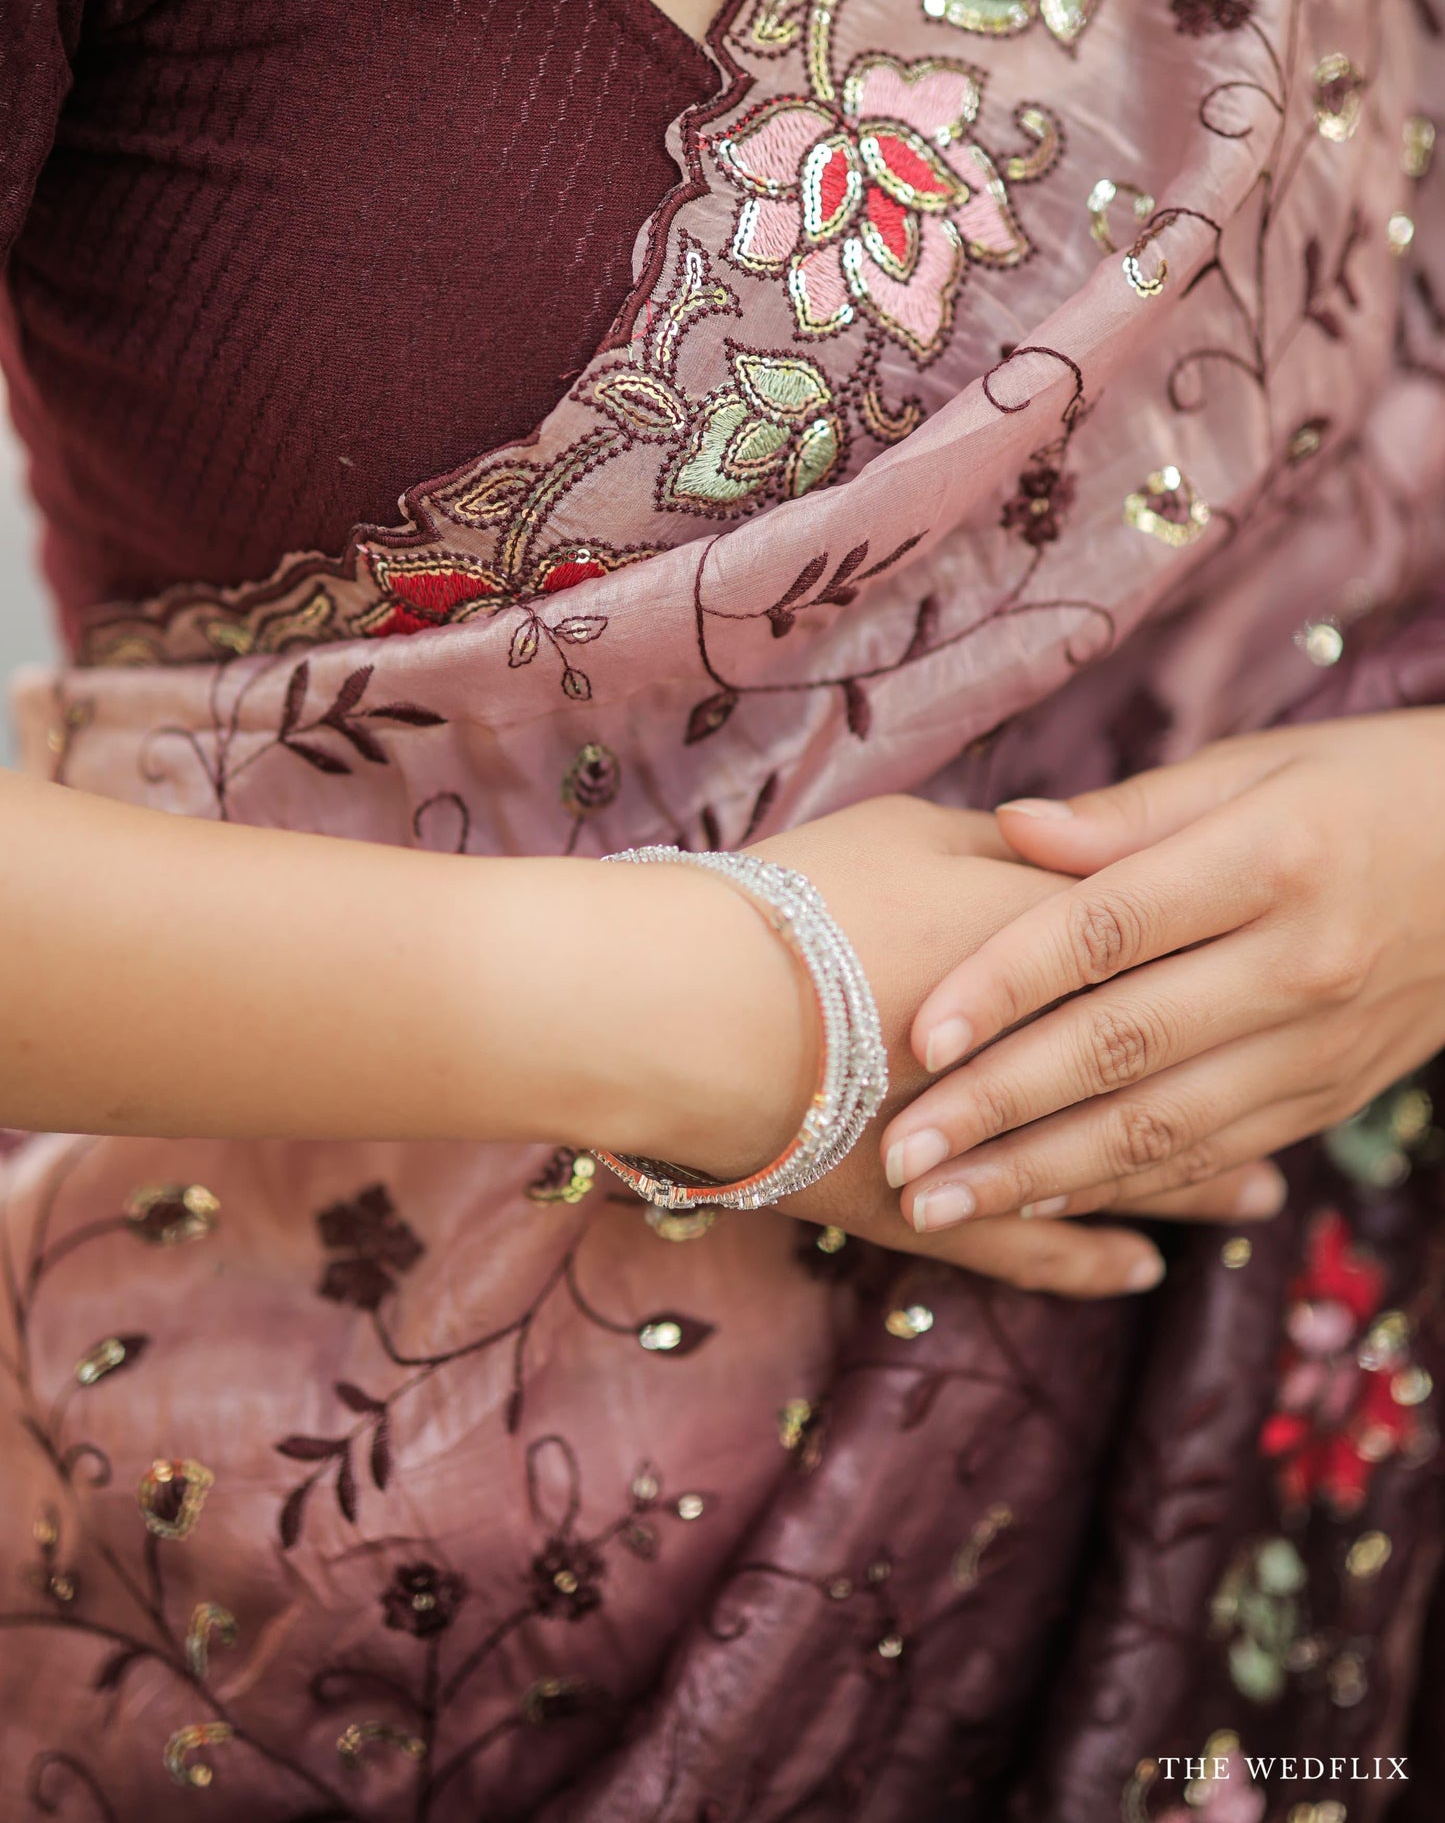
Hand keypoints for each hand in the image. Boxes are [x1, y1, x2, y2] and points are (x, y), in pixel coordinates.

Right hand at [646, 796, 1286, 1294]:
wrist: (681, 1008)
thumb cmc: (791, 901)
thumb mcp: (905, 835)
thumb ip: (998, 850)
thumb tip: (1053, 854)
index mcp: (1053, 938)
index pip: (1157, 945)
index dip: (1209, 954)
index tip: (1262, 959)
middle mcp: (1047, 1051)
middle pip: (1169, 1071)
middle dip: (1239, 1084)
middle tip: (1307, 1100)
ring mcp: (994, 1146)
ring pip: (1121, 1171)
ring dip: (1195, 1185)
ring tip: (1257, 1198)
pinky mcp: (930, 1213)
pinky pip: (1033, 1249)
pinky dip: (1089, 1259)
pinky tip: (1138, 1271)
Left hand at [879, 712, 1444, 1232]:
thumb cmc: (1367, 788)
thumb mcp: (1262, 764)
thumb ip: (1130, 811)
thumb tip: (1008, 828)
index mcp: (1268, 860)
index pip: (1110, 928)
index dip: (1007, 979)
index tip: (919, 1029)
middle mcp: (1296, 964)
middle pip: (1122, 1045)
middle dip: (999, 1108)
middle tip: (899, 1151)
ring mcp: (1319, 1044)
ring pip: (1162, 1125)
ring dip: (1042, 1174)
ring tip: (939, 1203)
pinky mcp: (1330, 1096)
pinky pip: (1213, 1155)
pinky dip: (1123, 1187)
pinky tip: (1039, 1205)